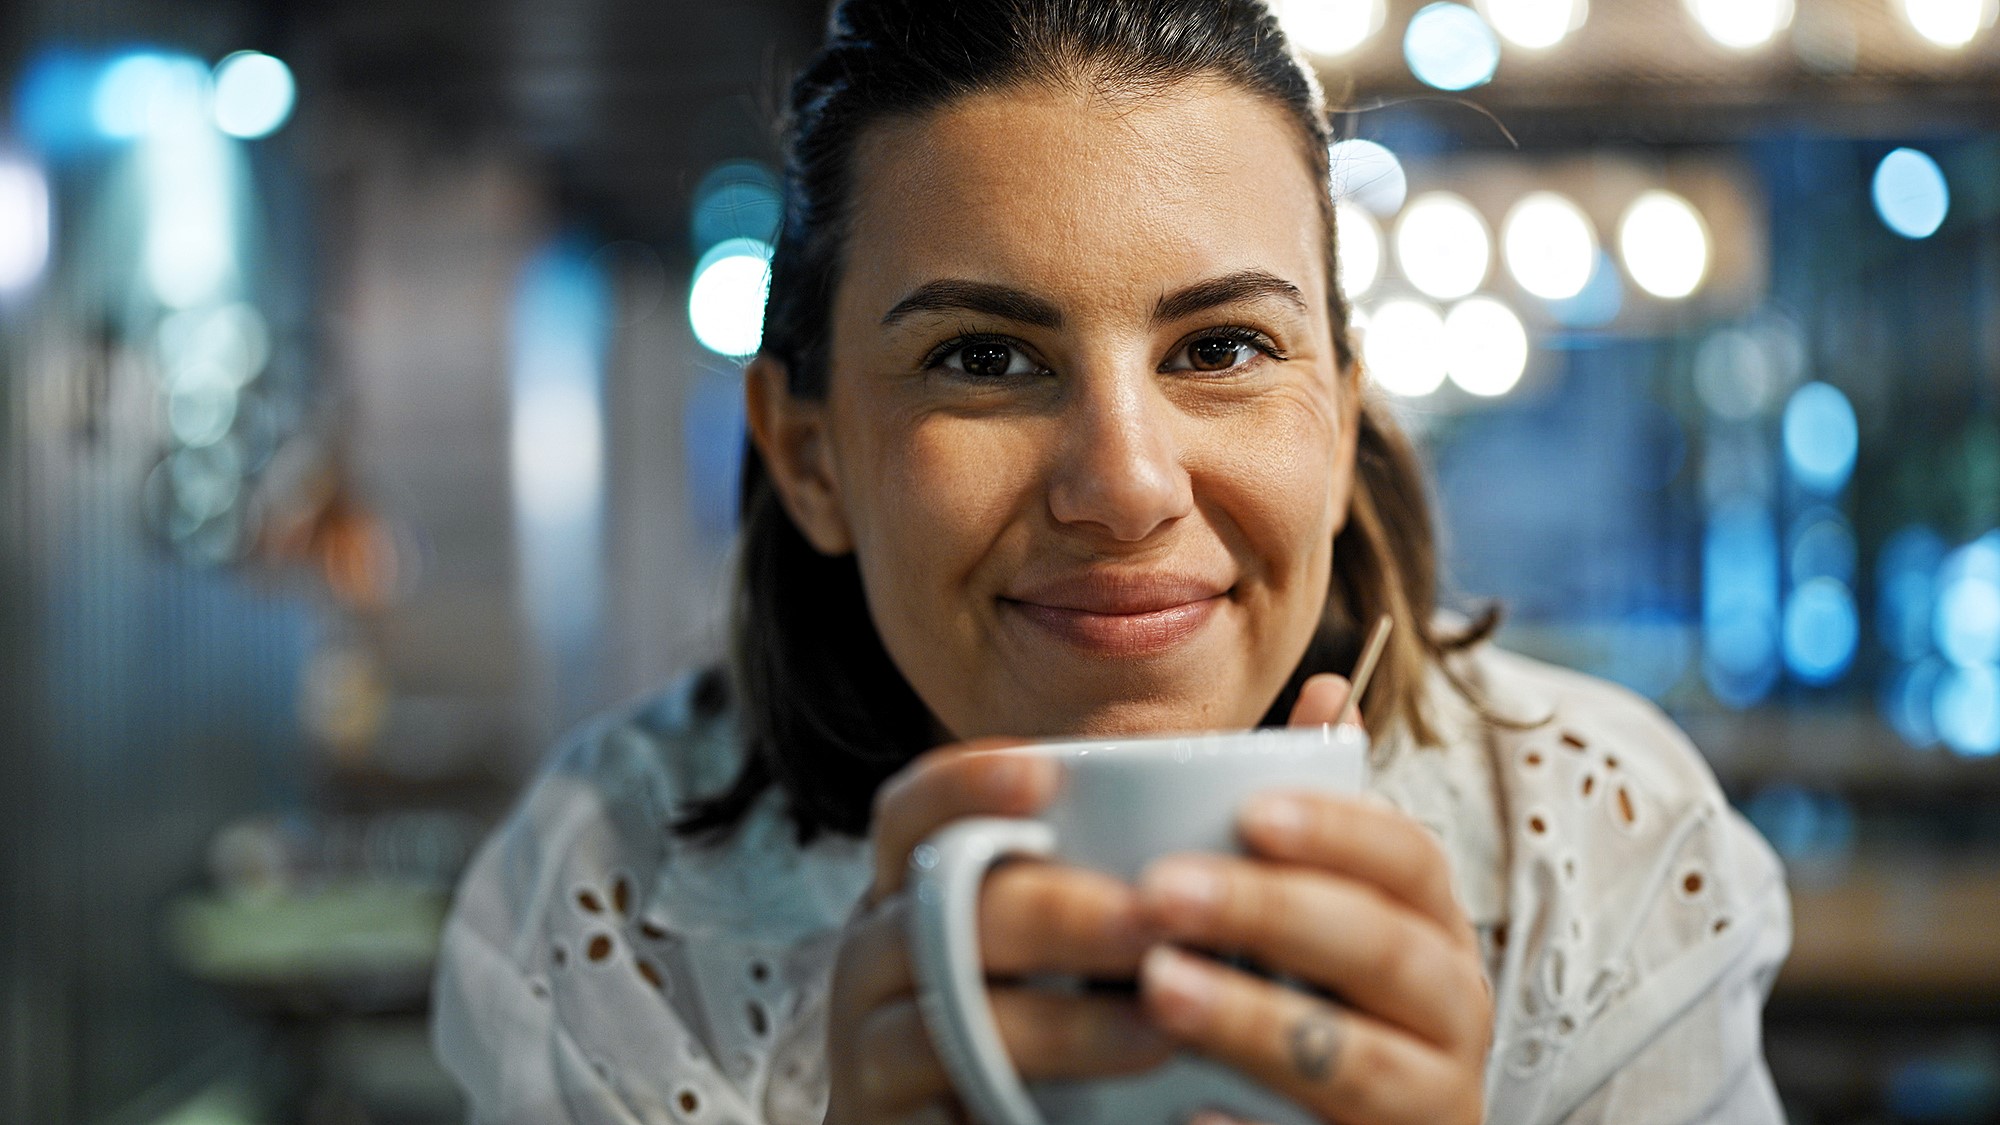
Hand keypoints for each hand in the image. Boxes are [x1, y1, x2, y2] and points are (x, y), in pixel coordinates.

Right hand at [824, 741, 1174, 1124]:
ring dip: (1058, 1026)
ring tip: (1155, 1034)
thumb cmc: (1029, 1030)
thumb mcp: (1052, 949)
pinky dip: (1014, 1112)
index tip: (1047, 774)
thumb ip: (1103, 889)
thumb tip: (1228, 828)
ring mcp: (867, 1043)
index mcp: (913, 889)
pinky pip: (939, 1116)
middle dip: (1052, 912)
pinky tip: (1088, 1115)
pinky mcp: (881, 1120)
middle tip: (1152, 920)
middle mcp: (875, 954)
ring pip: (948, 1020)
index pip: (913, 813)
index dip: (966, 786)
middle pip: (940, 911)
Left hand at [1134, 673, 1492, 1124]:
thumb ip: (1317, 814)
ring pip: (1362, 1062)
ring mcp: (1429, 1102)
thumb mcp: (1325, 908)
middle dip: (1274, 913)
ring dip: (1256, 1021)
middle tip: (1160, 892)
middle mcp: (1452, 1012)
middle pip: (1384, 951)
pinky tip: (1188, 1114)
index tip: (1247, 812)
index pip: (1409, 860)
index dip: (1336, 830)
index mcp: (1433, 930)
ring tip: (1159, 991)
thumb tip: (1325, 685)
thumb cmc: (1328, 1006)